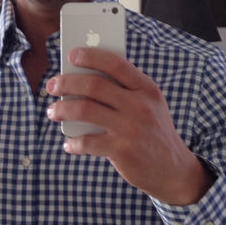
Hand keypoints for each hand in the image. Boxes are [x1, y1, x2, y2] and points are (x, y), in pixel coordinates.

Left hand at [46, 46, 213, 204]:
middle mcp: (140, 105)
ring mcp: (131, 128)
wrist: (173, 169)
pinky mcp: (122, 150)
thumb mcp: (149, 105)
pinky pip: (87, 142)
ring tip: (53, 112)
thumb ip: (124, 91)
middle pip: (93, 85)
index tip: (72, 55)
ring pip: (84, 110)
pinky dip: (73, 143)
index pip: (116, 64)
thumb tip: (81, 78)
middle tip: (52, 86)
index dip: (91, 56)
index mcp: (147, 89)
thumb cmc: (152, 131)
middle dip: (66, 82)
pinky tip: (68, 144)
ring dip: (62, 109)